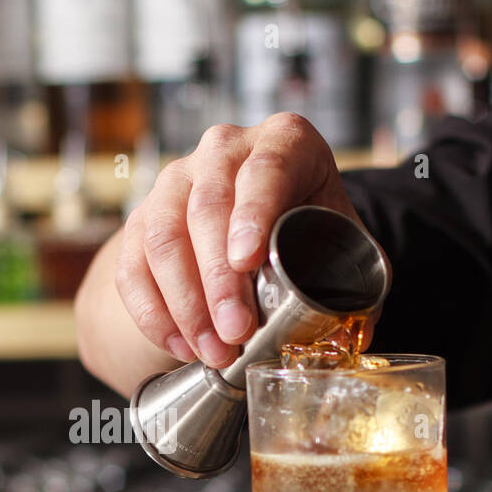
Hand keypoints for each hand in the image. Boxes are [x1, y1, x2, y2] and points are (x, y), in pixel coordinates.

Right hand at [115, 113, 373, 368]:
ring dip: (184, 304)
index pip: (265, 169)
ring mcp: (176, 181)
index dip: (253, 214)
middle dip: (218, 280)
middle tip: (236, 331)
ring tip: (212, 351)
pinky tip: (179, 345)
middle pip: (207, 209)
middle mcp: (223, 150)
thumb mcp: (343, 239)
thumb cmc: (308, 227)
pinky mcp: (142, 217)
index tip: (248, 260)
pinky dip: (152, 312)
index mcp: (284, 141)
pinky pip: (132, 265)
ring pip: (161, 237)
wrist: (257, 221)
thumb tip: (353, 339)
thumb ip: (358, 281)